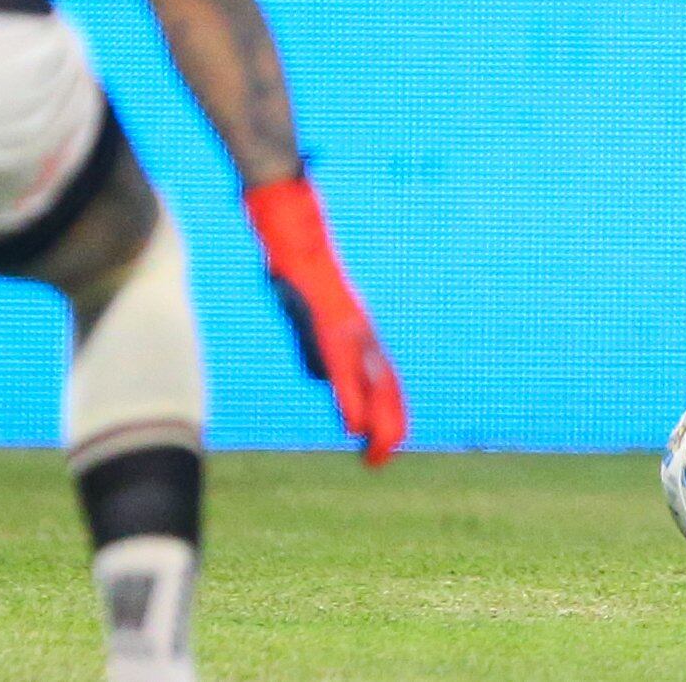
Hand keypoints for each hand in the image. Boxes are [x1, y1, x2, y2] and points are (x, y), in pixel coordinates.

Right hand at [244, 175, 407, 465]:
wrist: (294, 227)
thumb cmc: (299, 266)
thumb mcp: (311, 313)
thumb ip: (320, 345)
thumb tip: (323, 376)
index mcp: (359, 329)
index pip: (384, 376)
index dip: (390, 407)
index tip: (391, 440)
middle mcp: (360, 329)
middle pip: (385, 382)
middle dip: (388, 422)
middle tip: (382, 459)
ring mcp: (347, 324)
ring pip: (369, 379)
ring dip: (373, 418)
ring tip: (376, 450)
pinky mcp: (328, 320)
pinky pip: (342, 366)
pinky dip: (350, 396)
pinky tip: (353, 420)